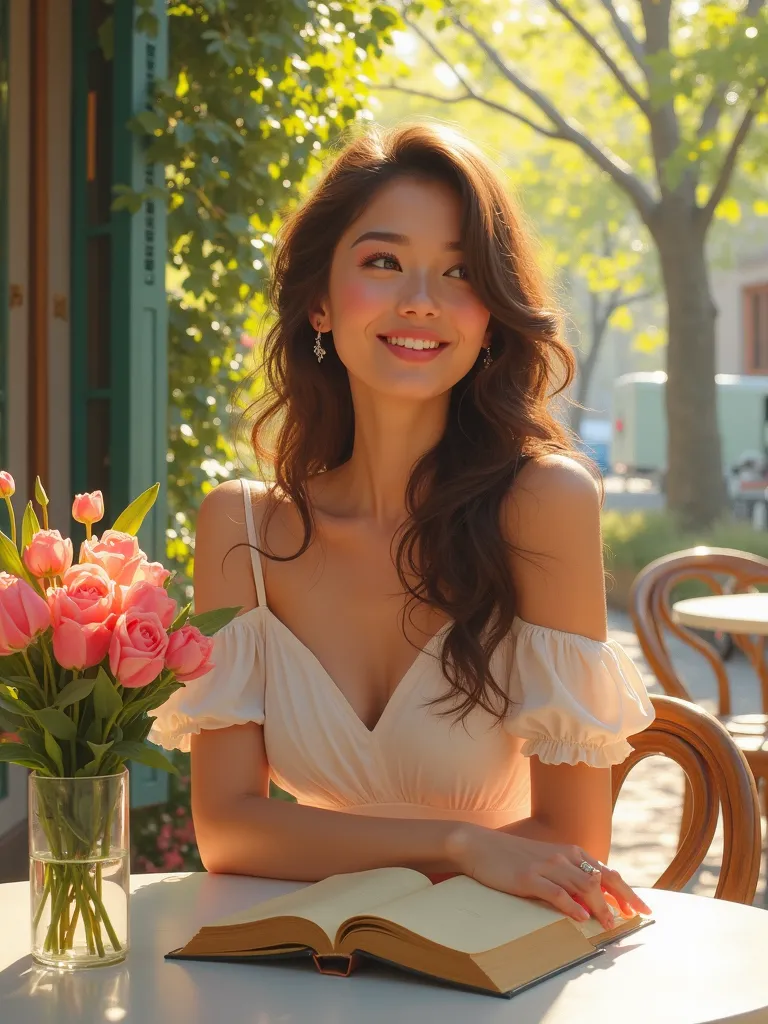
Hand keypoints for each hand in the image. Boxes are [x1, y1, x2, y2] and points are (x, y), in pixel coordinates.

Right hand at [446, 826, 651, 930]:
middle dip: (624, 897)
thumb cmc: (512, 856)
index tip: (639, 908)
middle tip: (639, 915)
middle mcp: (562, 856)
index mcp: (568, 852)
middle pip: (601, 878)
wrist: (480, 845)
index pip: (605, 872)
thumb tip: (589, 894)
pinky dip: (571, 905)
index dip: (625, 890)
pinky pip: (555, 893)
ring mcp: (546, 866)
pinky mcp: (529, 877)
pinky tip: (581, 917)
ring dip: (600, 906)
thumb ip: (566, 873)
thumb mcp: (544, 860)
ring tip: (611, 923)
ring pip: (582, 886)